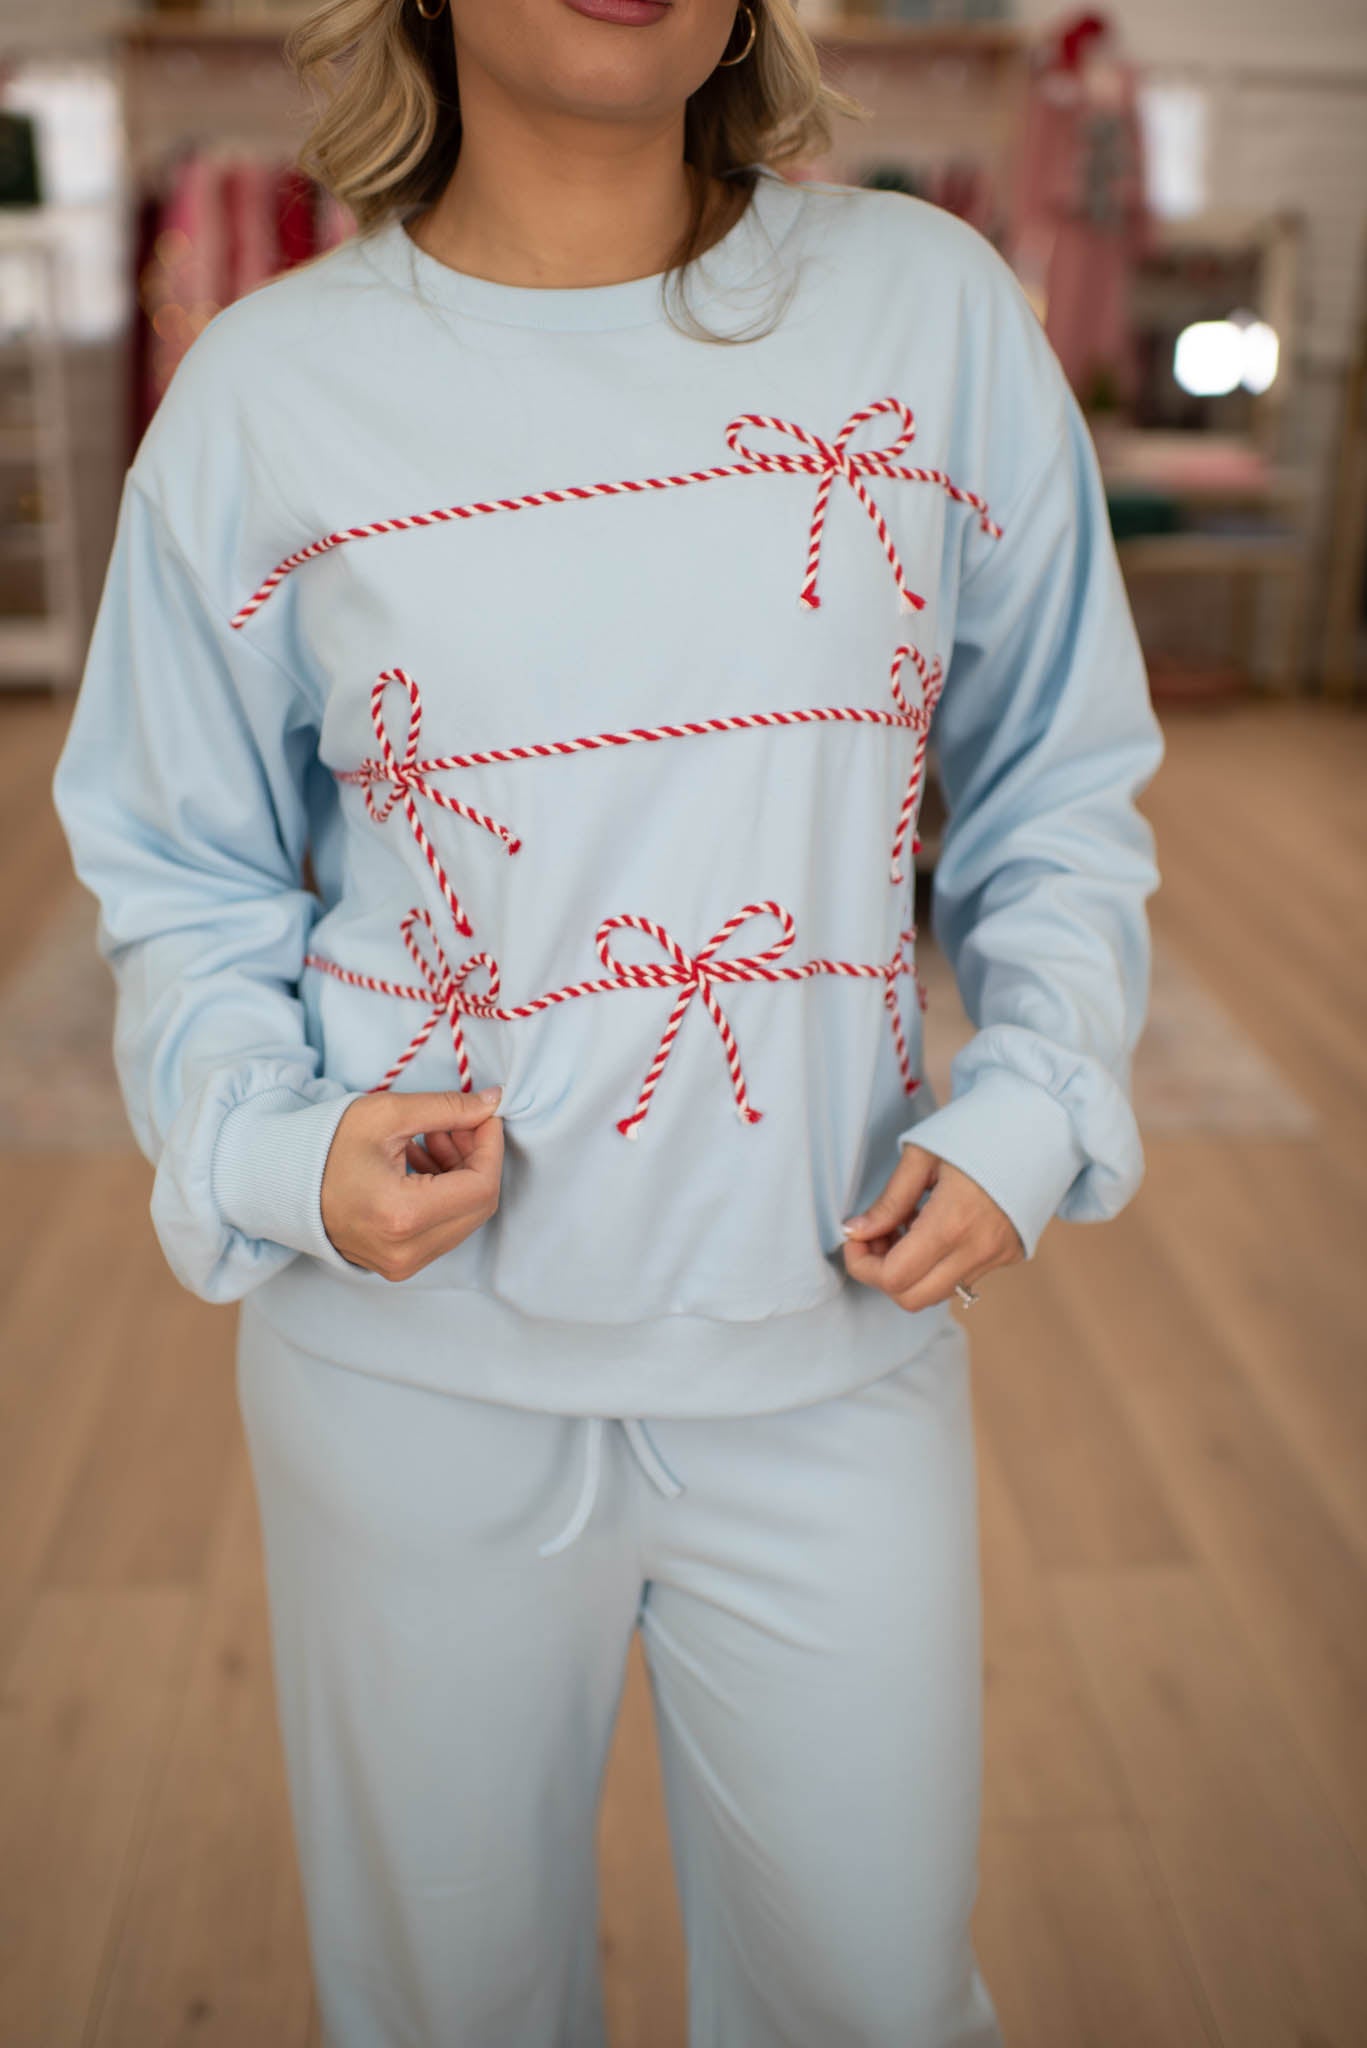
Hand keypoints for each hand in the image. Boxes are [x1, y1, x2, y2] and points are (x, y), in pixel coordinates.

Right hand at [321, 1086, 504, 1280]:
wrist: (278, 1183)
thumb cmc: (324, 1146)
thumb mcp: (387, 1115)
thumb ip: (447, 1108)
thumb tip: (495, 1101)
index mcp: (402, 1216)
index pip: (481, 1187)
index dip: (491, 1147)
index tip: (484, 1116)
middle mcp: (406, 1251)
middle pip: (478, 1206)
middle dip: (477, 1160)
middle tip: (458, 1124)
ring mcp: (402, 1264)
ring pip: (463, 1219)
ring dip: (460, 1176)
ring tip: (432, 1138)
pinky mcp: (398, 1265)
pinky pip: (442, 1230)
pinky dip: (444, 1195)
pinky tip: (421, 1163)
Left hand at [840, 1143, 1022, 1311]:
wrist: (1041, 1124)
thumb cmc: (978, 1130)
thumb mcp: (923, 1155)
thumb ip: (888, 1200)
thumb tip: (855, 1232)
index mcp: (953, 1222)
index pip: (894, 1277)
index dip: (862, 1264)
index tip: (856, 1237)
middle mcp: (977, 1250)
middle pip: (912, 1299)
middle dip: (882, 1274)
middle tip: (877, 1235)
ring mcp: (996, 1257)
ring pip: (936, 1293)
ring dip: (909, 1272)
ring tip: (904, 1226)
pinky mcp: (1008, 1256)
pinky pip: (960, 1278)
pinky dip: (935, 1265)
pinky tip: (932, 1227)